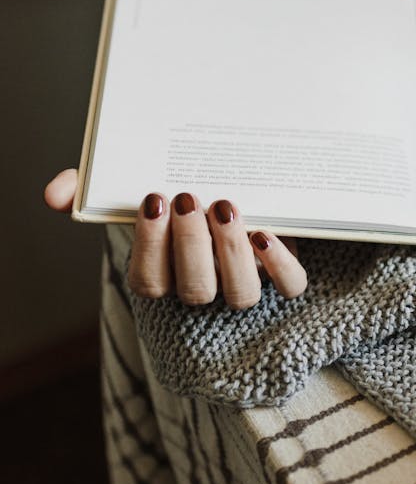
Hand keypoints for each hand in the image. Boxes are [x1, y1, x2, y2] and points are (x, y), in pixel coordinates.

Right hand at [44, 168, 306, 308]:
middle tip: (189, 198)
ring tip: (226, 207)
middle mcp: (205, 286)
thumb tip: (57, 193)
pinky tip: (267, 234)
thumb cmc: (177, 200)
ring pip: (240, 293)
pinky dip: (282, 266)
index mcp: (165, 275)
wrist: (234, 193)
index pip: (150, 281)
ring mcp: (246, 282)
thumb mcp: (134, 190)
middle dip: (190, 245)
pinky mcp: (283, 272)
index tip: (154, 199)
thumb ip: (90, 190)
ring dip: (231, 253)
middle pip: (195, 290)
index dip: (151, 246)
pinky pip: (290, 286)